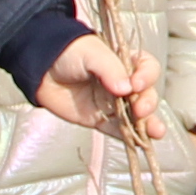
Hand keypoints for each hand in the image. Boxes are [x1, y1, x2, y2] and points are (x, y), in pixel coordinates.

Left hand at [33, 32, 157, 138]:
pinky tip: (141, 142)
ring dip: (149, 124)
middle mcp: (122, 83)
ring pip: (136, 115)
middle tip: (140, 109)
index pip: (147, 68)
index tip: (136, 84)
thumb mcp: (91, 53)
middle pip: (145, 94)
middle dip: (148, 102)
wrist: (39, 66)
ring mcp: (112, 103)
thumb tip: (126, 89)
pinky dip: (129, 137)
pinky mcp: (99, 119)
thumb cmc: (67, 52)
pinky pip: (117, 130)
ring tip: (156, 132)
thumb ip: (110, 69)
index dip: (147, 76)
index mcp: (124, 62)